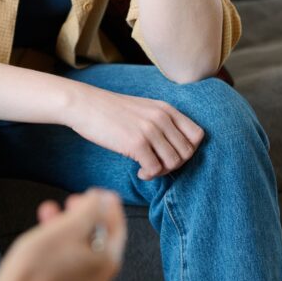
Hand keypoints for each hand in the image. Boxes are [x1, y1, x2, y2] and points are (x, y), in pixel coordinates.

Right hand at [0, 189, 125, 280]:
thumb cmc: (37, 263)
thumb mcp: (66, 227)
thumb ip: (91, 209)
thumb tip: (103, 199)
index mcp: (108, 263)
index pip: (117, 227)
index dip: (106, 205)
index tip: (96, 192)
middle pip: (98, 240)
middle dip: (82, 217)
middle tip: (69, 201)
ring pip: (82, 254)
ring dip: (68, 231)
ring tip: (48, 215)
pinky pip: (71, 270)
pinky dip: (62, 252)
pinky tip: (45, 242)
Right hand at [64, 81, 203, 180]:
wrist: (84, 105)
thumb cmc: (110, 110)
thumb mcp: (142, 108)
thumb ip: (160, 121)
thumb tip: (174, 147)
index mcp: (166, 109)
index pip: (197, 134)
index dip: (189, 149)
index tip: (171, 154)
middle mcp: (162, 118)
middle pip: (187, 152)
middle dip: (174, 164)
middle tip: (158, 166)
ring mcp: (150, 130)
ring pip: (174, 163)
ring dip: (162, 171)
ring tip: (147, 169)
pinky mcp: (137, 143)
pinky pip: (155, 169)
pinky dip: (149, 175)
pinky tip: (139, 172)